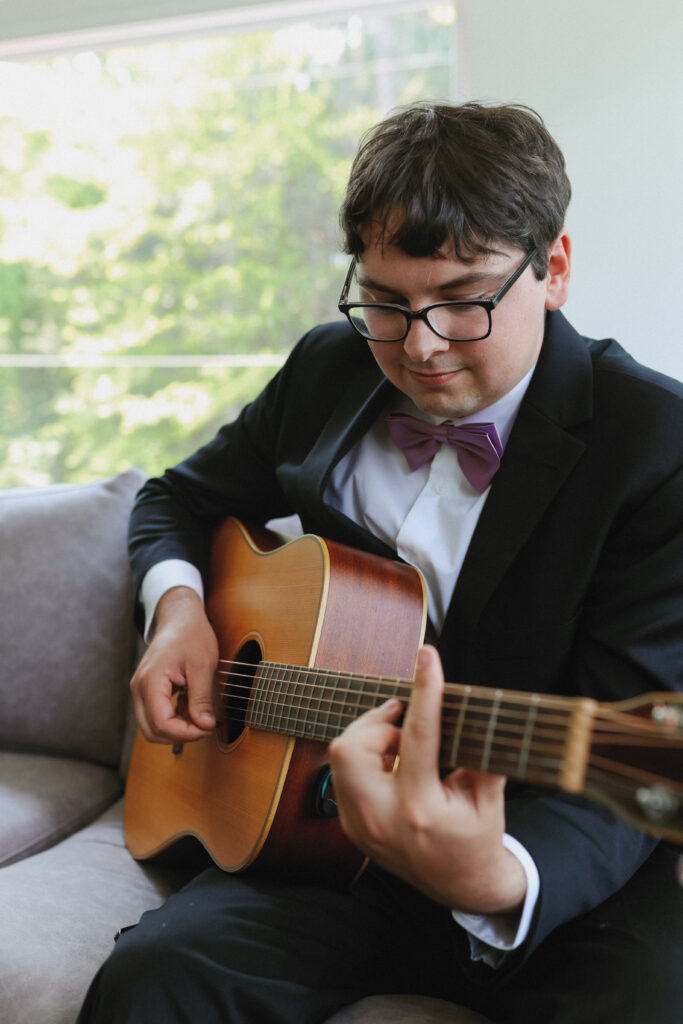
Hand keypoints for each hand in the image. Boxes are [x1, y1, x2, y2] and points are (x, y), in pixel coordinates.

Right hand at [130, 586, 218, 743]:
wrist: (180, 618)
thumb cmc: (191, 635)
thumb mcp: (203, 666)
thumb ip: (202, 698)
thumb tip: (205, 726)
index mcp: (151, 681)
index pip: (161, 724)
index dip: (186, 733)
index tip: (207, 728)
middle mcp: (139, 688)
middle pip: (152, 731)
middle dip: (180, 735)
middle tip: (205, 726)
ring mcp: (140, 690)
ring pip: (152, 727)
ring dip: (176, 729)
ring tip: (199, 714)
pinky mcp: (146, 691)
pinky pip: (155, 716)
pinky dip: (173, 719)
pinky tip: (191, 707)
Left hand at [328, 645, 526, 914]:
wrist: (463, 885)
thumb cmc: (478, 835)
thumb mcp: (489, 795)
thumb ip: (479, 750)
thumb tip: (476, 704)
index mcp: (420, 810)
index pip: (419, 736)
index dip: (425, 690)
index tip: (428, 657)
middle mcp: (381, 820)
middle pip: (351, 746)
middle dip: (377, 723)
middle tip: (405, 721)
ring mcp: (360, 827)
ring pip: (340, 757)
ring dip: (370, 739)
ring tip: (401, 745)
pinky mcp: (351, 827)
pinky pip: (342, 776)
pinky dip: (364, 759)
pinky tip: (391, 763)